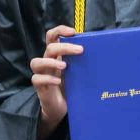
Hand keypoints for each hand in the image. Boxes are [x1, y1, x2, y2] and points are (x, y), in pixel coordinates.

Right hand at [30, 25, 83, 139]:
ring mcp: (42, 74)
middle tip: (80, 50)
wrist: (60, 108)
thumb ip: (83, 62)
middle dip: (64, 47)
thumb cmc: (70, 87)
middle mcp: (47, 62)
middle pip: (49, 48)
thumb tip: (102, 52)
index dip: (60, 30)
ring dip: (51, 62)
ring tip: (65, 66)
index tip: (73, 32)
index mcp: (56, 56)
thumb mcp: (77, 72)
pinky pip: (37, 79)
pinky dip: (48, 79)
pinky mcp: (40, 87)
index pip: (52, 36)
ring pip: (36, 62)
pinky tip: (58, 81)